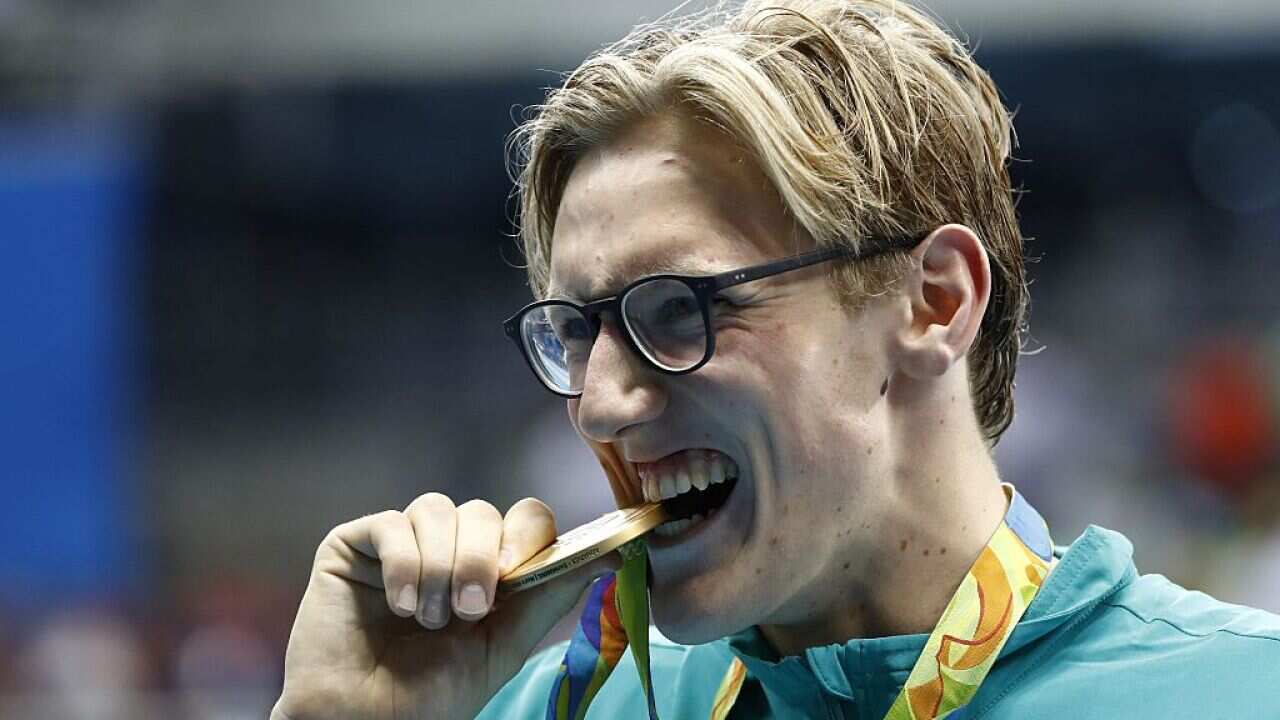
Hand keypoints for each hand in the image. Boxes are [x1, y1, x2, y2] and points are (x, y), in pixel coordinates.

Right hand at [272, 494, 615, 719]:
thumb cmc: (430, 695)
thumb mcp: (503, 646)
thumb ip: (548, 597)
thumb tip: (609, 556)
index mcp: (488, 569)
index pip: (524, 519)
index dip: (529, 534)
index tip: (520, 571)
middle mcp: (447, 548)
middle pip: (482, 510)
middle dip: (480, 558)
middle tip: (471, 609)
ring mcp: (401, 543)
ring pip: (437, 509)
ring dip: (440, 566)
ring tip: (429, 618)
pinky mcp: (355, 545)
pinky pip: (391, 523)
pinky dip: (403, 564)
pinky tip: (400, 605)